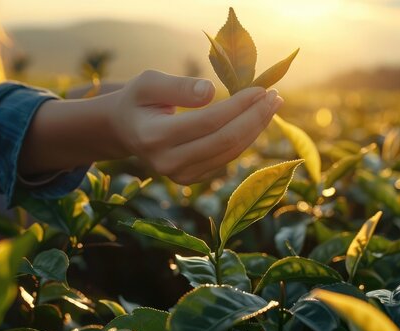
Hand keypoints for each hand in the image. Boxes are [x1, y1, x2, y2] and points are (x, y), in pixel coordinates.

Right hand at [108, 70, 282, 183]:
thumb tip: (211, 91)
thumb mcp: (148, 83)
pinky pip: (225, 160)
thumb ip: (178, 87)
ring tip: (272, 105)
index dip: (238, 105)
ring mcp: (179, 175)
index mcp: (154, 136)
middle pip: (224, 141)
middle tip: (275, 96)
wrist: (125, 130)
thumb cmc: (138, 100)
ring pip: (230, 153)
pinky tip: (255, 120)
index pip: (207, 121)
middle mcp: (167, 162)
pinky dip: (244, 140)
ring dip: (255, 129)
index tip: (261, 88)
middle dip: (254, 117)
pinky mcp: (190, 179)